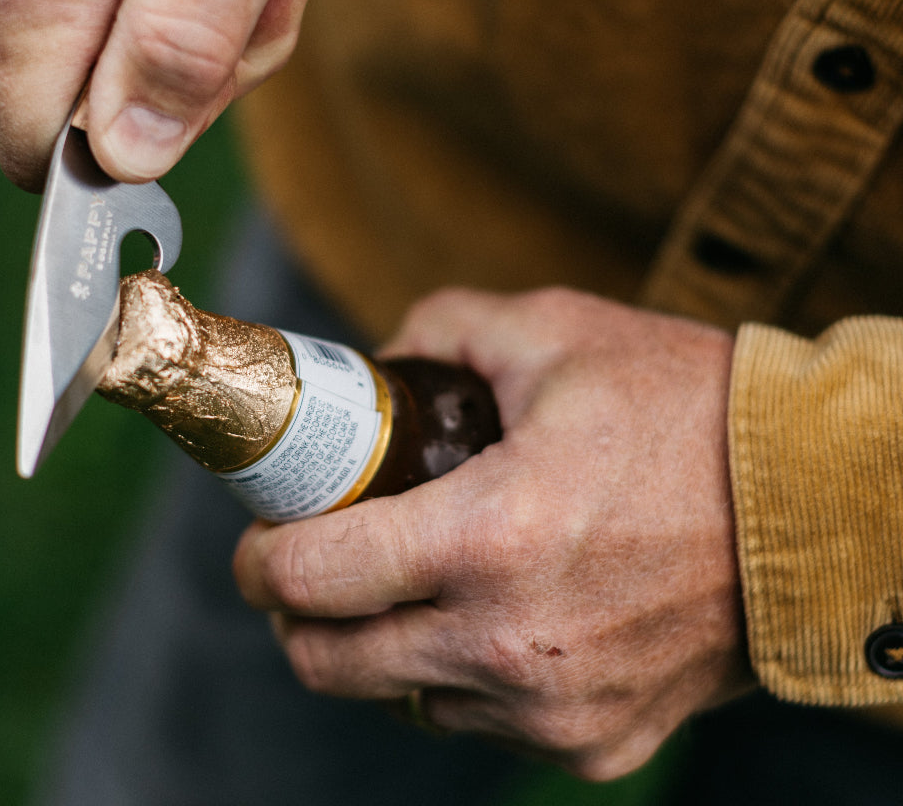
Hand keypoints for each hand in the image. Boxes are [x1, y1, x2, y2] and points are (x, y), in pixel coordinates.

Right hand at [0, 0, 361, 188]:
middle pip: (92, 120)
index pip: (47, 153)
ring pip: (111, 74)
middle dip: (196, 80)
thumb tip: (125, 157)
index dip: (137, 150)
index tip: (211, 72)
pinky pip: (110, 21)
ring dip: (204, 38)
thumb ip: (184, 49)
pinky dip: (183, 1)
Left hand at [234, 287, 753, 779]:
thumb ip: (443, 328)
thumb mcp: (553, 331)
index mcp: (489, 536)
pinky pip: (483, 721)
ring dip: (380, 647)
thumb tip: (383, 354)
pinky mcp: (598, 743)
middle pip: (334, 663)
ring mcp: (556, 709)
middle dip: (298, 619)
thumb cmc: (688, 411)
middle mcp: (511, 643)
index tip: (257, 546)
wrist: (816, 506)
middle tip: (307, 570)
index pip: (314, 578)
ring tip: (403, 584)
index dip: (261, 563)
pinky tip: (485, 619)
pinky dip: (459, 676)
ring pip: (405, 697)